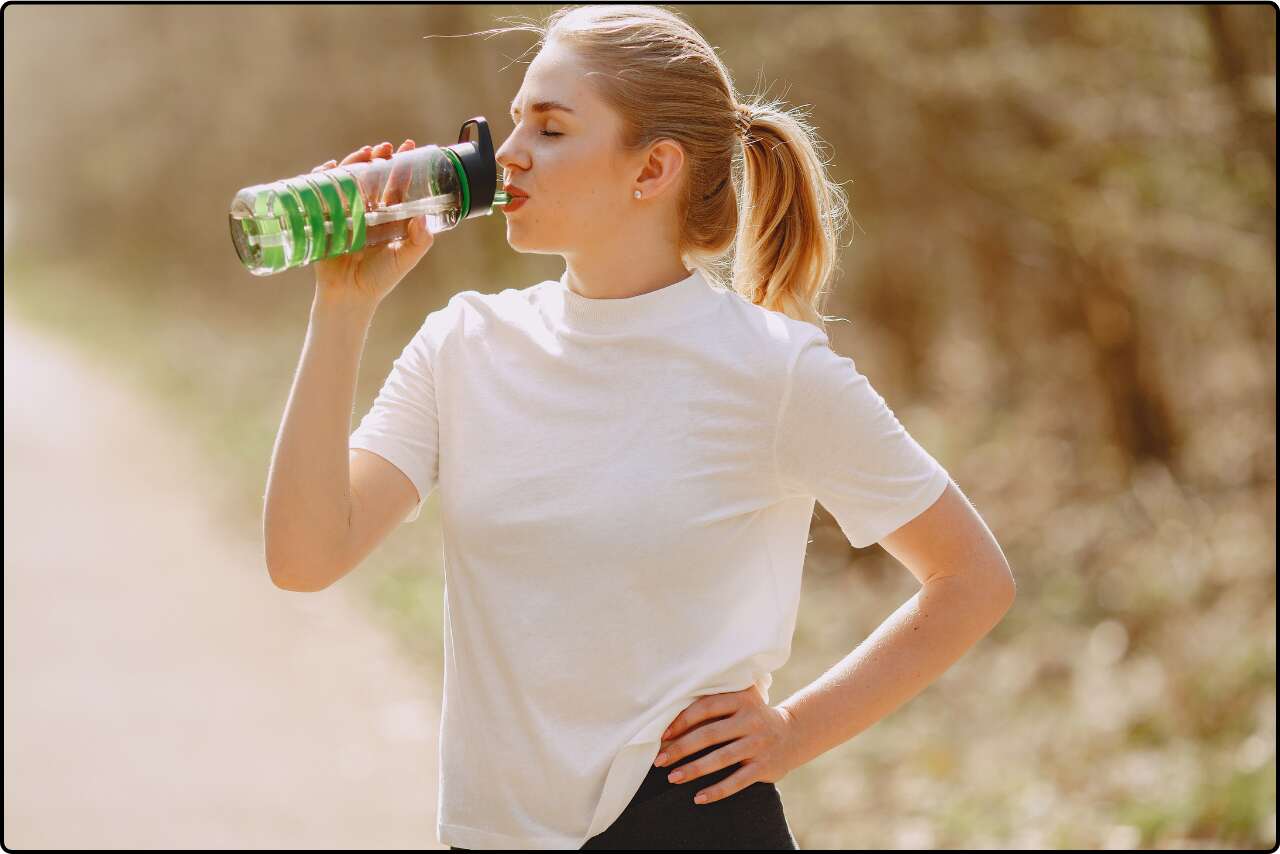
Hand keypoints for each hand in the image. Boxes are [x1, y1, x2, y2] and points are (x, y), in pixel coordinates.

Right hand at [311, 139, 434, 307]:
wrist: (349, 296)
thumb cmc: (379, 279)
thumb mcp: (404, 258)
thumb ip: (419, 241)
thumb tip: (424, 218)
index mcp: (388, 217)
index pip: (396, 185)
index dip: (403, 166)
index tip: (410, 147)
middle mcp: (367, 211)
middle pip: (372, 176)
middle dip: (378, 158)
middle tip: (385, 148)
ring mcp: (345, 212)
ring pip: (349, 179)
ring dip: (355, 162)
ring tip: (365, 153)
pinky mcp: (325, 218)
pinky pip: (322, 192)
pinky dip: (324, 177)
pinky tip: (330, 168)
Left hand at [653, 682, 801, 804]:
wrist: (792, 733)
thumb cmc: (751, 717)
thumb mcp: (739, 702)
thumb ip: (713, 706)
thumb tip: (671, 725)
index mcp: (741, 699)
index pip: (705, 707)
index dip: (682, 721)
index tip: (663, 735)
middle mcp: (751, 720)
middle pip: (710, 734)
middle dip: (681, 748)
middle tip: (659, 760)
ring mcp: (758, 744)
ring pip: (721, 759)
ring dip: (694, 769)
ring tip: (673, 777)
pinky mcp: (764, 767)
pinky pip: (737, 782)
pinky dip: (717, 791)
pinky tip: (698, 798)